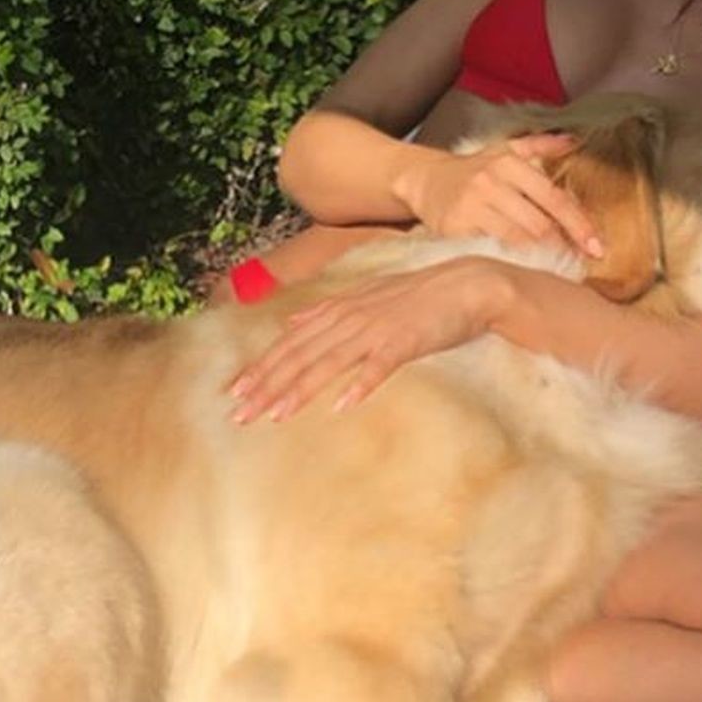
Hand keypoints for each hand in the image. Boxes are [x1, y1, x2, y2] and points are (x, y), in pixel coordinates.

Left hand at [227, 258, 511, 423]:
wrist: (467, 285)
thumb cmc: (417, 298)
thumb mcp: (365, 298)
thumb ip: (327, 311)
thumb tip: (293, 322)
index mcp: (339, 310)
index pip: (290, 343)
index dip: (261, 368)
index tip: (234, 392)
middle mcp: (350, 318)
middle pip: (300, 356)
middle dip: (267, 386)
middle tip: (240, 414)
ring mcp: (376, 329)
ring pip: (329, 363)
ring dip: (300, 390)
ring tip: (275, 416)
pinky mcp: (405, 341)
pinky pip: (378, 366)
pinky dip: (359, 384)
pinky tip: (341, 406)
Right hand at [401, 136, 604, 258]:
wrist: (425, 179)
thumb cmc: (473, 169)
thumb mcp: (505, 149)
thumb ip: (541, 145)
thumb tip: (575, 140)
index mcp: (509, 163)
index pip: (553, 198)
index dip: (579, 225)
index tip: (597, 247)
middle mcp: (490, 183)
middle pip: (539, 225)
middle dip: (564, 248)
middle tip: (580, 264)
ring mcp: (470, 207)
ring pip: (517, 241)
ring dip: (541, 258)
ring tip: (557, 268)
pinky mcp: (453, 230)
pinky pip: (491, 250)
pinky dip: (511, 262)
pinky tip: (524, 269)